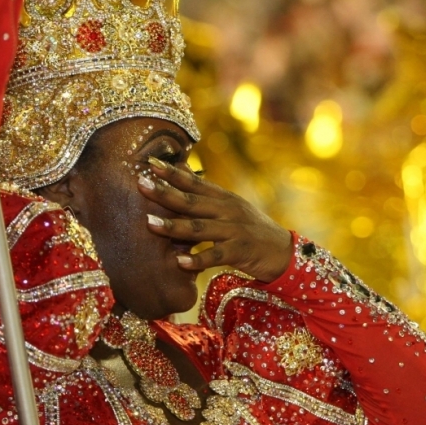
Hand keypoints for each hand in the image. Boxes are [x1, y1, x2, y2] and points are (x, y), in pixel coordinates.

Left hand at [139, 157, 292, 281]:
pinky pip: (216, 256)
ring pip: (199, 227)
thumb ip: (206, 194)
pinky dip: (197, 259)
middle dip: (165, 192)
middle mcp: (228, 210)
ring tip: (149, 223)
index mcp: (223, 198)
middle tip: (141, 184)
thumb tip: (181, 172)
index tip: (149, 162)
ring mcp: (234, 230)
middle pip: (191, 201)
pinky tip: (179, 262)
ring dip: (173, 226)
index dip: (171, 172)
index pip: (194, 182)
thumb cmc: (250, 230)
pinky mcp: (241, 252)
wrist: (284, 252)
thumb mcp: (231, 207)